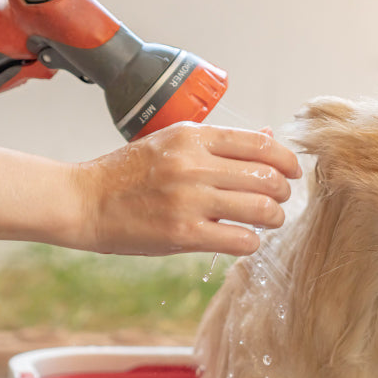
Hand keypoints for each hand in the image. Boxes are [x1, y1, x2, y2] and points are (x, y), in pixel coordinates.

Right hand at [72, 122, 301, 255]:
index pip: (260, 144)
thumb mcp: (172, 142)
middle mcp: (193, 165)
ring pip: (262, 209)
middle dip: (283, 192)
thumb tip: (269, 136)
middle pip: (267, 177)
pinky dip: (252, 241)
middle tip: (280, 200)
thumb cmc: (130, 173)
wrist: (84, 201)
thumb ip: (220, 142)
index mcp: (192, 137)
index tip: (293, 172)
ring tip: (269, 220)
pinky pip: (241, 239)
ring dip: (274, 217)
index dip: (287, 160)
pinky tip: (245, 239)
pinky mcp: (183, 234)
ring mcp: (189, 200)